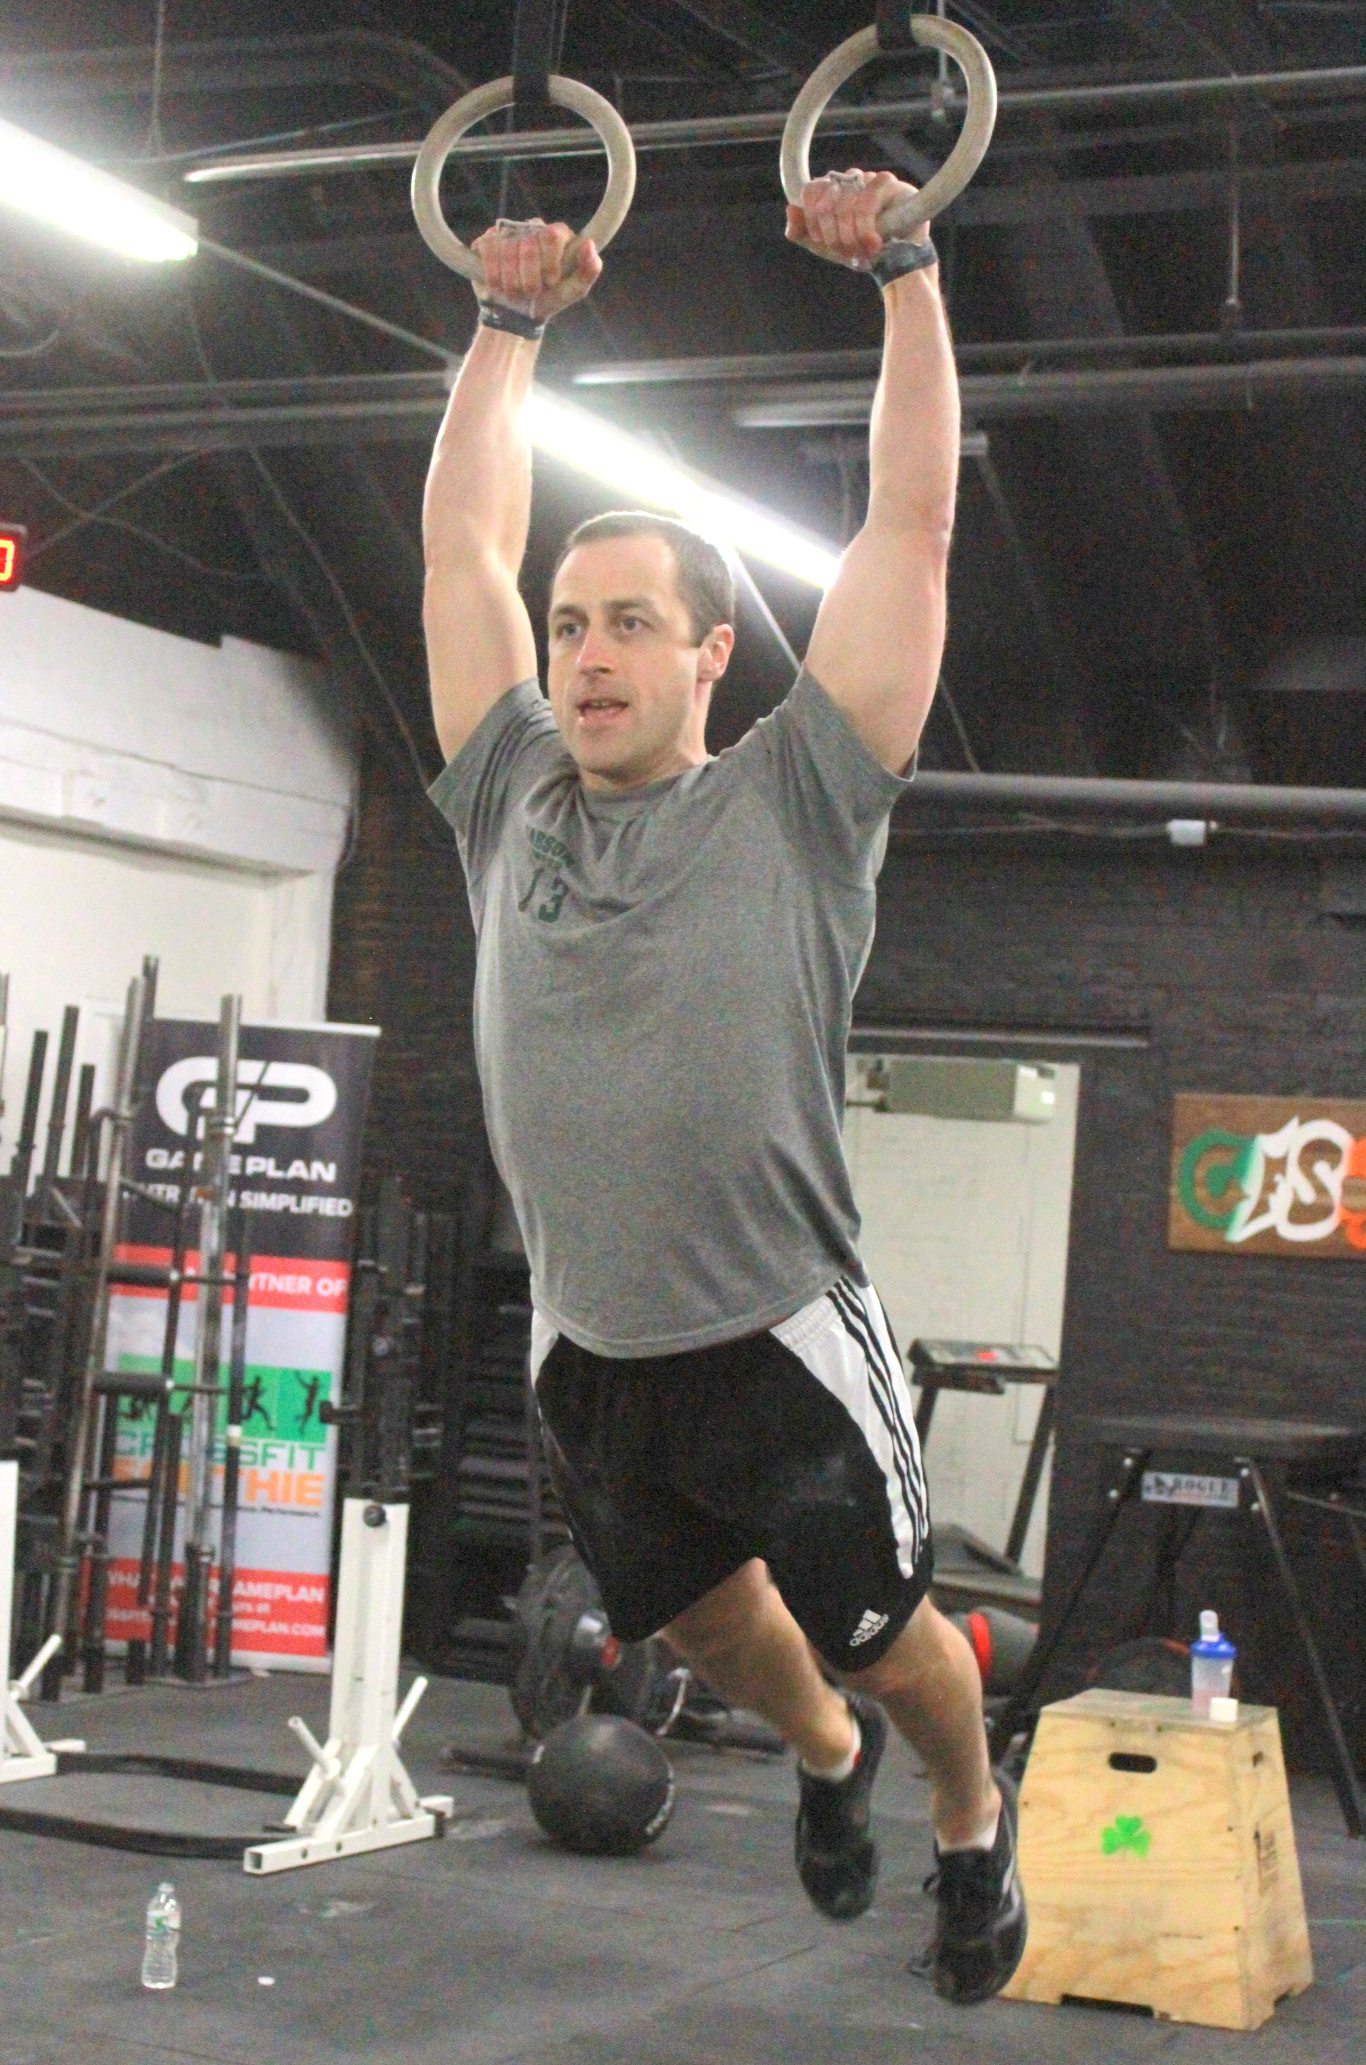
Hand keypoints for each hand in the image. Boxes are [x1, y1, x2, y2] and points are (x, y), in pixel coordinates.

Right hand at [471, 217, 601, 320]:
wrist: (521, 314)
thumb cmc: (551, 298)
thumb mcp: (575, 290)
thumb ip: (589, 269)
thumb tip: (589, 244)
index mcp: (557, 235)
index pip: (551, 235)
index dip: (549, 262)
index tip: (551, 282)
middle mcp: (533, 228)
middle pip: (527, 246)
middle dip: (529, 278)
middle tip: (532, 293)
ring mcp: (509, 233)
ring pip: (507, 250)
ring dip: (511, 281)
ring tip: (516, 293)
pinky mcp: (488, 241)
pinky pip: (488, 249)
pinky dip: (494, 274)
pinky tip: (499, 285)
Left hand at [785, 169, 928, 268]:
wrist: (895, 261)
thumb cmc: (861, 250)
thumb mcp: (826, 248)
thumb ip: (802, 234)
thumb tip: (790, 209)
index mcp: (830, 190)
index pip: (810, 193)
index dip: (812, 223)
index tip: (825, 243)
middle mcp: (847, 180)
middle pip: (825, 203)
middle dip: (834, 236)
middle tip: (847, 252)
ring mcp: (867, 179)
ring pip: (845, 205)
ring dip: (851, 236)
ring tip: (863, 251)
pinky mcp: (887, 183)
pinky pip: (866, 201)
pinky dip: (866, 229)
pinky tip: (874, 243)